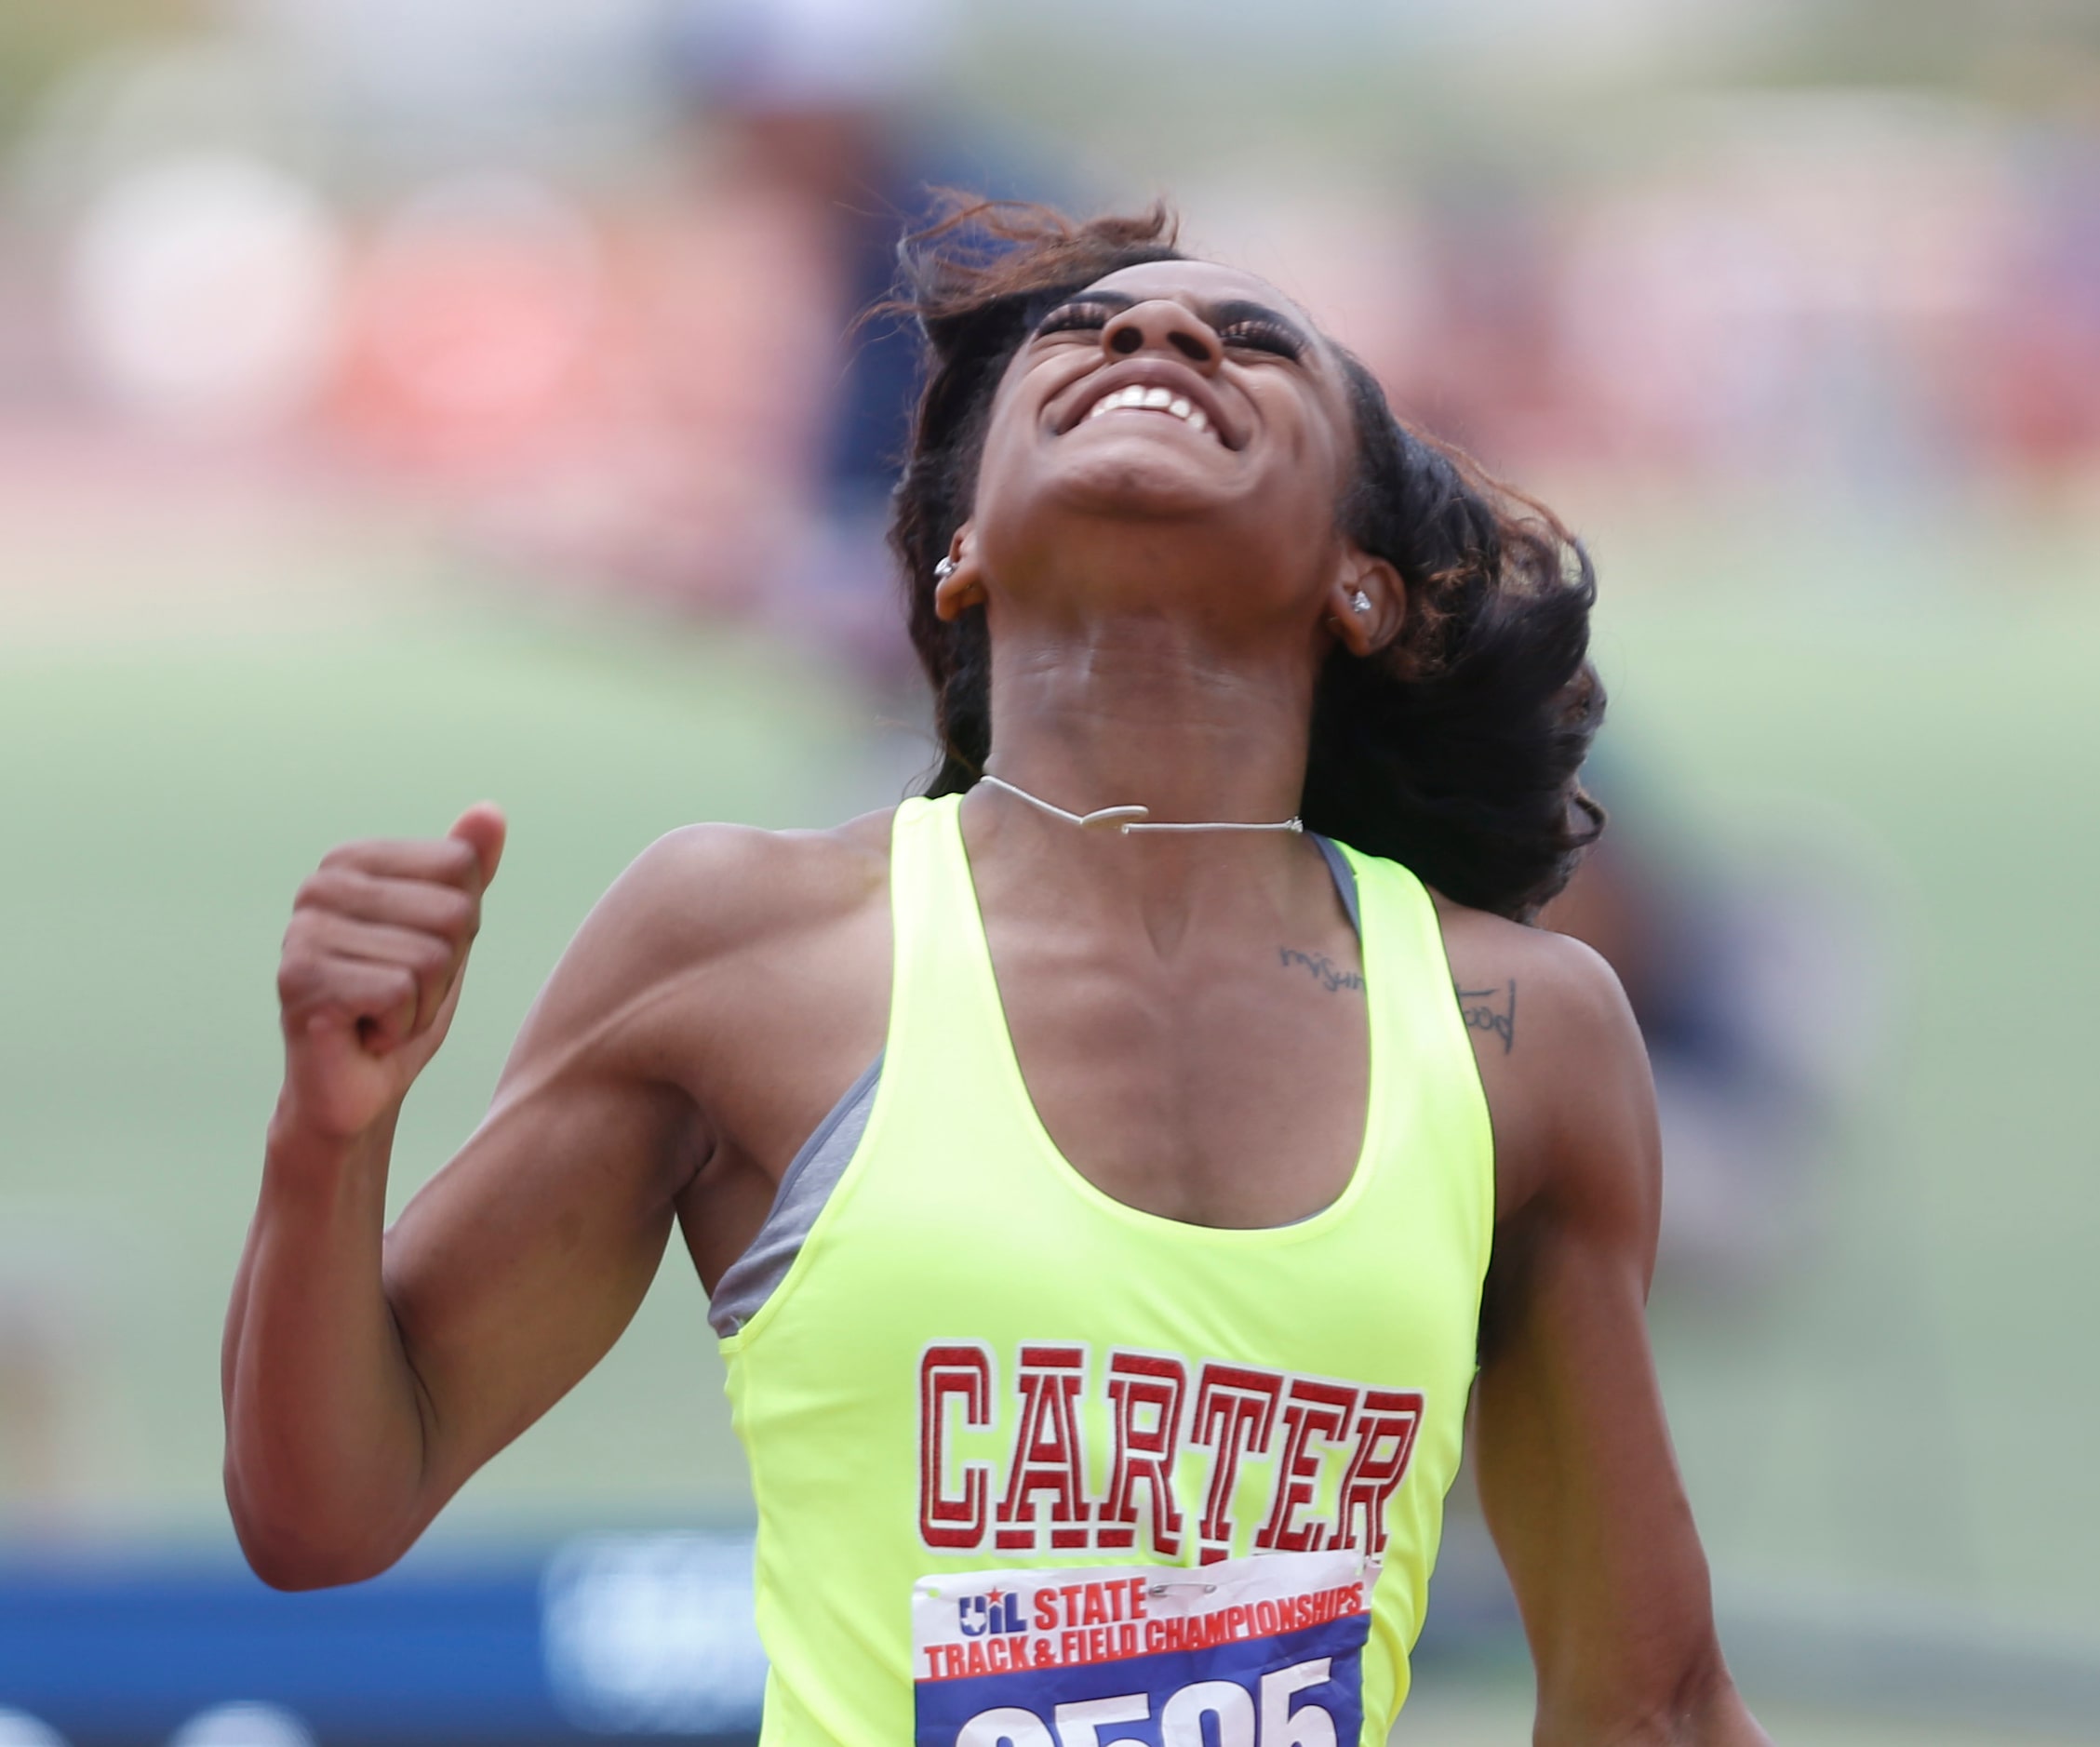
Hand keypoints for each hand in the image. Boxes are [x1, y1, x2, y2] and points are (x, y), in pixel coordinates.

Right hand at [275, 804, 505, 1143]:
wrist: (357, 1089)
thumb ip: (467, 871)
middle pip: (453, 913)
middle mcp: (320, 886)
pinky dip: (398, 1028)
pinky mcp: (301, 980)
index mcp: (353, 860)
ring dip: (421, 1004)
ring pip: (431, 958)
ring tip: (380, 1016)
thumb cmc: (403, 1005)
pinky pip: (401, 994)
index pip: (461, 867)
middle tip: (400, 995)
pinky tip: (364, 1035)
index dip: (460, 927)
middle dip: (444, 971)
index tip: (418, 956)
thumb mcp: (449, 933)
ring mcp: (303, 932)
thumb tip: (491, 811)